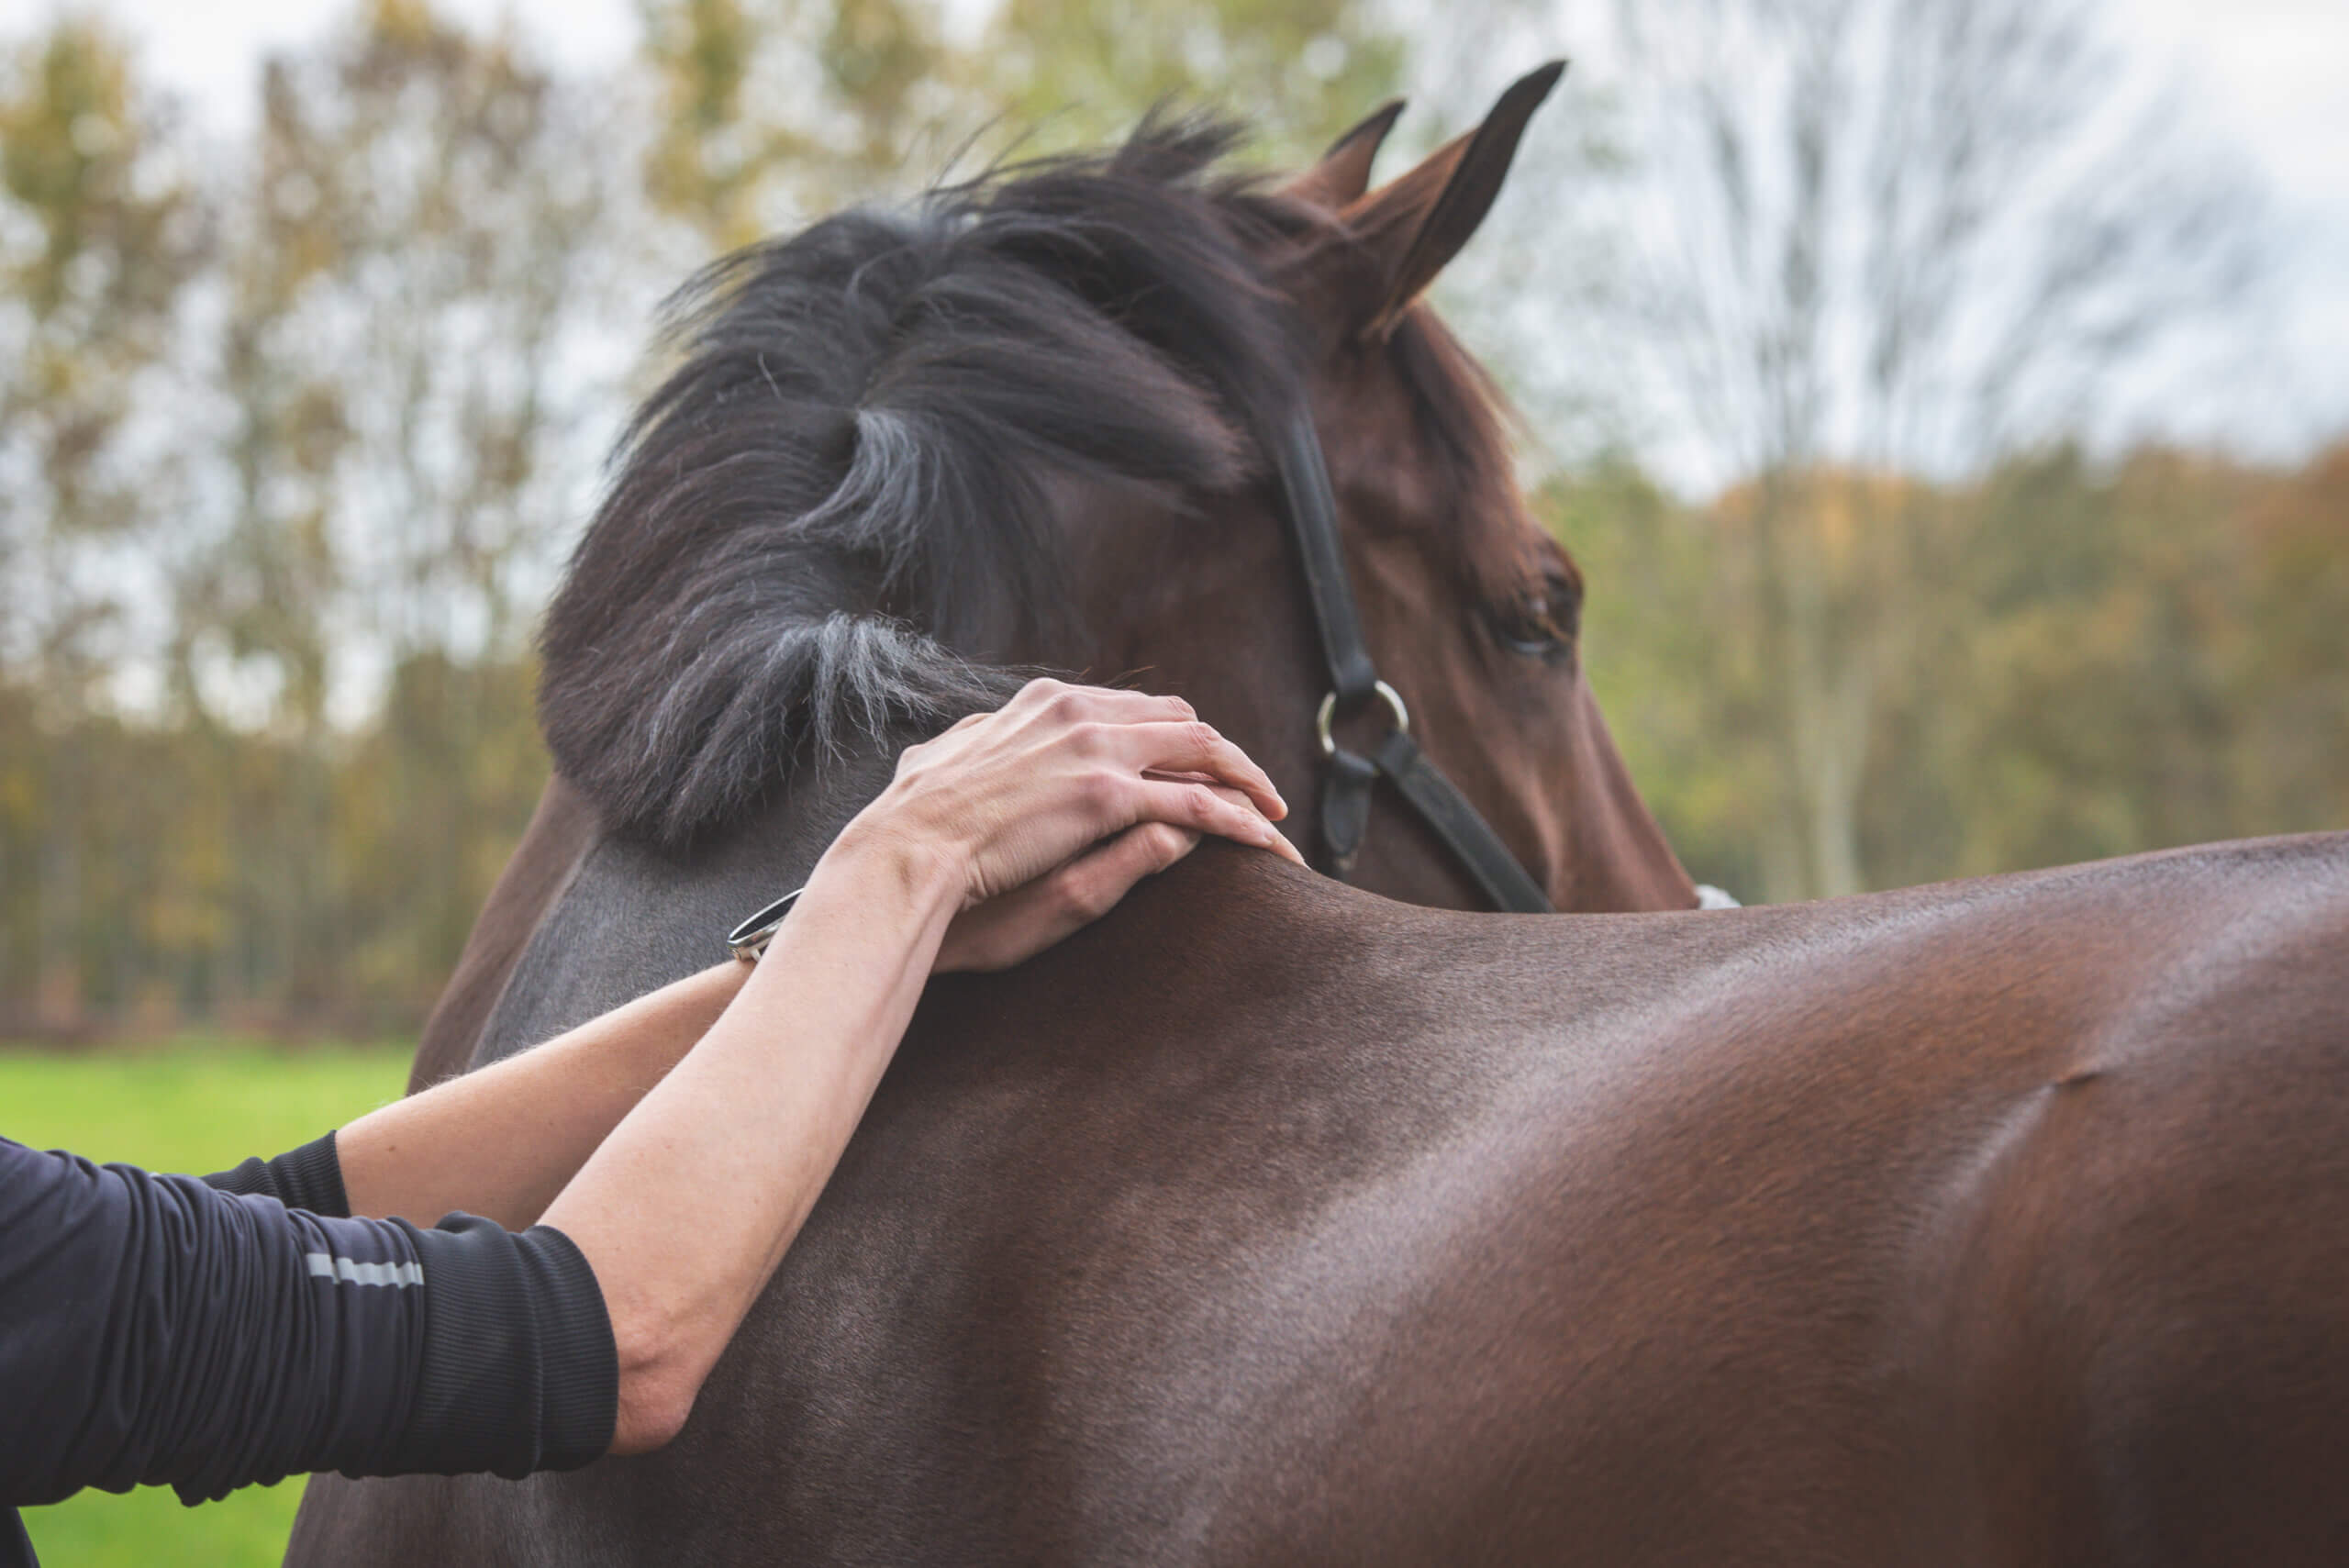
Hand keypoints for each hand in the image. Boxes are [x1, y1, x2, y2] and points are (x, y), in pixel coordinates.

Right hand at [831, 680, 1302, 968]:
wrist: (900, 851)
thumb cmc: (914, 827)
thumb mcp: (955, 764)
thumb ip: (990, 743)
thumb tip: (992, 733)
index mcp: (1041, 703)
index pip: (1132, 706)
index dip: (1171, 735)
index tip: (1192, 764)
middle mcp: (1076, 712)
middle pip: (1179, 719)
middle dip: (1222, 753)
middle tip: (1250, 789)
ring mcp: (1094, 749)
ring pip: (1201, 751)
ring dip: (1246, 782)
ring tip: (1276, 816)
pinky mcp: (1106, 795)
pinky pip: (1197, 803)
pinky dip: (1239, 819)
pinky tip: (1263, 841)